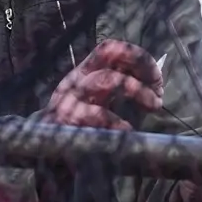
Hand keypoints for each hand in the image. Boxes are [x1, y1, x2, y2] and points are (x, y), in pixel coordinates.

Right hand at [42, 40, 162, 128]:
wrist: (43, 152)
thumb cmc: (79, 126)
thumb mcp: (99, 101)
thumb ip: (121, 88)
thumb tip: (156, 85)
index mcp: (85, 72)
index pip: (110, 49)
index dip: (137, 56)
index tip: (157, 76)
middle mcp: (75, 79)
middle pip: (110, 57)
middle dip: (141, 67)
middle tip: (159, 91)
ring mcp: (68, 98)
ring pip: (106, 80)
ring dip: (136, 90)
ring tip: (154, 105)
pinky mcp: (65, 120)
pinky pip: (95, 114)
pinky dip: (117, 121)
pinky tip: (128, 130)